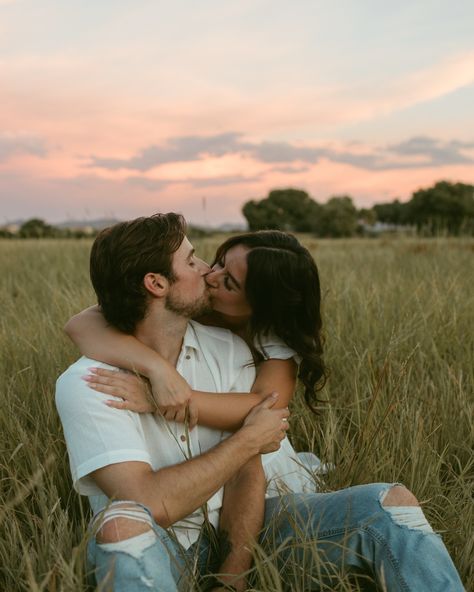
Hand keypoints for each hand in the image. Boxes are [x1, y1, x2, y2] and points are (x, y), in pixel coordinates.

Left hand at [83, 367, 198, 428]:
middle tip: (83, 377)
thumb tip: (120, 371)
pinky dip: (115, 404)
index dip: (101, 372)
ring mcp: (132, 395)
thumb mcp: (143, 378)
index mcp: (131, 378)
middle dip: (96, 379)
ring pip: (114, 391)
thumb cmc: (154, 388)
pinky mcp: (135, 405)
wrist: (167, 398)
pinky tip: (105, 403)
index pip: (114, 374)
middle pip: (110, 381)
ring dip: (101, 389)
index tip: (90, 369)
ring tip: (89, 386)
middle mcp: (130, 385)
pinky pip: (124, 405)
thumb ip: (131, 375)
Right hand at [148, 362, 196, 428]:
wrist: (161, 372)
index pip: (194, 413)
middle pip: (180, 418)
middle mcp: (182, 402)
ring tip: (164, 406)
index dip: (192, 422)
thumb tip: (185, 407)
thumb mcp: (184, 386)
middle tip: (172, 413)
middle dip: (176, 418)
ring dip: (167, 414)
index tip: (190, 427)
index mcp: (189, 397)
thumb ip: (186, 397)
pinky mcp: (162, 405)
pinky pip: (161, 414)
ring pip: (170, 417)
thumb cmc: (172, 377)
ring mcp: (172, 405)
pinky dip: (160, 411)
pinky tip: (159, 404)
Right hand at [241, 393, 289, 453]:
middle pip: (286, 424)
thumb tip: (276, 393)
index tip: (282, 412)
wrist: (249, 438)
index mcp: (277, 416)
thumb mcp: (259, 407)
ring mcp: (278, 437)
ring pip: (283, 435)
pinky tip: (268, 441)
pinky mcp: (275, 446)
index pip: (286, 412)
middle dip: (283, 423)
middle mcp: (280, 426)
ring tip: (271, 433)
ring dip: (279, 433)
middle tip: (276, 423)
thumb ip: (269, 400)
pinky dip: (274, 443)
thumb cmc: (253, 422)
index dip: (284, 412)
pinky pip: (277, 444)